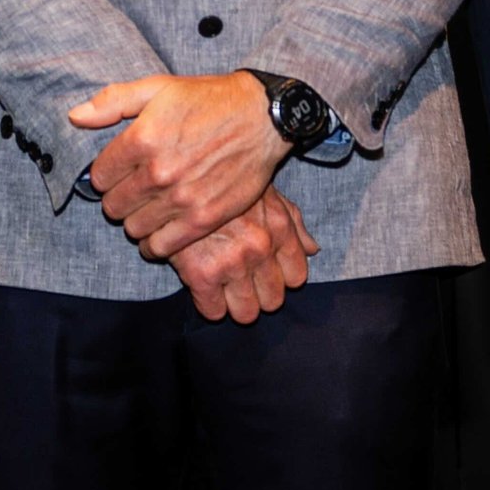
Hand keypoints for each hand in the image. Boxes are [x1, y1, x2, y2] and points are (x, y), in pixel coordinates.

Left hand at [71, 72, 293, 260]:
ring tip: (148, 208)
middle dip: (118, 199)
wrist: (261, 117)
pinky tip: (159, 231)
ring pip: (134, 229)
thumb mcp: (157, 87)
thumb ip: (112, 102)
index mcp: (142, 138)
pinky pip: (161, 247)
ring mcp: (182, 198)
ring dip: (135, 221)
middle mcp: (159, 172)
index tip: (118, 171)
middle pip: (114, 206)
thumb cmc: (207, 99)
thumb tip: (74, 117)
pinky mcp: (205, 218)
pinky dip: (154, 244)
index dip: (105, 175)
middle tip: (132, 191)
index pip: (100, 176)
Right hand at [172, 187, 319, 323]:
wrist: (176, 176)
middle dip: (258, 294)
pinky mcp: (201, 274)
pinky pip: (214, 312)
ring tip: (222, 287)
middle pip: (273, 301)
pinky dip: (209, 305)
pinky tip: (202, 287)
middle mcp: (260, 247)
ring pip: (247, 313)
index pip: (297, 278)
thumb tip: (312, 250)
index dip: (280, 278)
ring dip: (235, 304)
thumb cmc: (223, 183)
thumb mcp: (265, 192)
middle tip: (240, 281)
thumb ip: (293, 222)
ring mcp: (232, 263)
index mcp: (279, 227)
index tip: (264, 272)